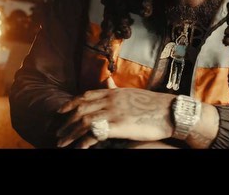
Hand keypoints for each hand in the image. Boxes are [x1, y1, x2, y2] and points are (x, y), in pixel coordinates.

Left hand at [55, 88, 175, 148]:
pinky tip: (78, 148)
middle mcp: (110, 100)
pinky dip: (83, 142)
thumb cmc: (153, 105)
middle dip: (66, 122)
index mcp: (113, 92)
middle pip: (80, 109)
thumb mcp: (132, 93)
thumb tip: (107, 79)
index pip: (85, 96)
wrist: (170, 112)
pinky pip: (94, 134)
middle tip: (58, 132)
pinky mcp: (118, 126)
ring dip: (70, 134)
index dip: (70, 104)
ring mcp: (113, 112)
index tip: (60, 112)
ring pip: (84, 122)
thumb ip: (116, 89)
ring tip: (62, 143)